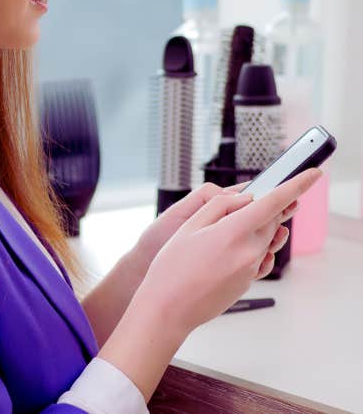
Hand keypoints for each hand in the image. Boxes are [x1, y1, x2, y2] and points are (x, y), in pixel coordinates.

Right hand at [132, 168, 319, 336]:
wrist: (169, 307)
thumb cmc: (172, 267)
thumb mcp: (189, 226)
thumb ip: (219, 206)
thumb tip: (245, 199)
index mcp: (234, 233)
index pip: (272, 203)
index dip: (294, 186)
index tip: (311, 175)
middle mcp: (249, 252)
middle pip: (272, 220)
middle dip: (268, 206)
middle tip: (250, 199)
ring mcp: (251, 269)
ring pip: (267, 238)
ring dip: (260, 225)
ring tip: (236, 223)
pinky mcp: (249, 281)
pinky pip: (262, 256)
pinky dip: (256, 245)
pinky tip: (238, 244)